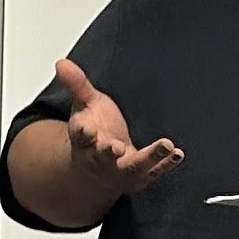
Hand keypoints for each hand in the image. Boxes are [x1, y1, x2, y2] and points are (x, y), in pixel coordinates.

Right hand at [58, 59, 180, 195]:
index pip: (81, 136)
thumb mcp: (84, 105)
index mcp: (84, 139)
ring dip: (149, 158)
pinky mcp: (140, 175)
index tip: (87, 129)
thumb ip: (77, 85)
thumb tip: (61, 63)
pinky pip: (154, 171)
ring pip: (133, 166)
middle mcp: (100, 158)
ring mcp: (121, 169)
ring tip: (166, 145)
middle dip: (108, 152)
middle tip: (114, 148)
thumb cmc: (94, 130)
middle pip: (103, 156)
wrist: (100, 167)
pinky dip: (166, 163)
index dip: (84, 132)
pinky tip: (177, 153)